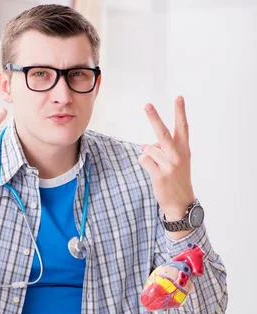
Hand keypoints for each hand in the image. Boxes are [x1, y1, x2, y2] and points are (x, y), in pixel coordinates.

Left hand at [139, 96, 195, 223]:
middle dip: (154, 118)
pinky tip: (153, 171)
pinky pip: (143, 160)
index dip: (180, 112)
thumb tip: (145, 146)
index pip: (183, 127)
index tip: (179, 97)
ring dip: (148, 155)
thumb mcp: (175, 161)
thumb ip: (162, 150)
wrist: (180, 202)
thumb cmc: (176, 178)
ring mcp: (169, 165)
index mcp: (184, 149)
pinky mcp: (160, 175)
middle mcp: (178, 155)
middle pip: (163, 133)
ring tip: (158, 167)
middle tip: (147, 105)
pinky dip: (144, 163)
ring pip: (148, 149)